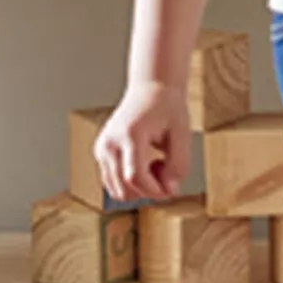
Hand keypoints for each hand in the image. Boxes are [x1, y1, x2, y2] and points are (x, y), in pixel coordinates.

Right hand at [95, 80, 192, 200]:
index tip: (172, 187)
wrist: (150, 90)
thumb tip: (170, 191)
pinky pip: (113, 184)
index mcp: (130, 135)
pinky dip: (130, 185)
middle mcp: (110, 143)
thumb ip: (179, 164)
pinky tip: (144, 167)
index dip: (155, 190)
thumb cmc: (167, 109)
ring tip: (155, 167)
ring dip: (140, 190)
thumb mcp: (182, 135)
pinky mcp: (100, 154)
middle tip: (166, 173)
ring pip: (117, 190)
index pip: (135, 176)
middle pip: (125, 187)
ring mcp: (102, 149)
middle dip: (149, 192)